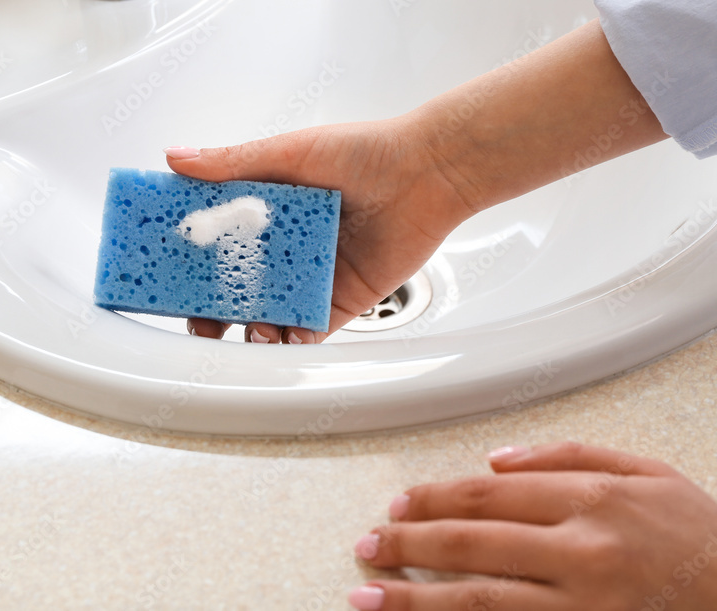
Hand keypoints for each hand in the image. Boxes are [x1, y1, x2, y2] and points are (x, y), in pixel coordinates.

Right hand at [165, 120, 473, 342]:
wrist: (427, 172)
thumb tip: (176, 158)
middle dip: (213, 310)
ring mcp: (312, 277)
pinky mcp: (342, 300)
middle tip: (198, 322)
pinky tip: (278, 341)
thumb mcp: (289, 151)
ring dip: (249, 329)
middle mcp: (285, 248)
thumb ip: (232, 163)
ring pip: (269, 313)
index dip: (191, 263)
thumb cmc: (362, 152)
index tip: (167, 277)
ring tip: (242, 333)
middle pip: (237, 287)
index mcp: (268, 212)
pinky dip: (292, 341)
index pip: (217, 243)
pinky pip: (310, 329)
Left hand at [348, 442, 716, 609]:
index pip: (485, 495)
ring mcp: (582, 607)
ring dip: (415, 601)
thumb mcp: (645, 473)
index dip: (432, 498)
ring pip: (480, 603)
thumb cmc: (697, 537)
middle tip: (366, 546)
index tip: (398, 505)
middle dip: (407, 545)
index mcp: (592, 500)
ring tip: (367, 598)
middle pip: (470, 545)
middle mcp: (582, 553)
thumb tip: (496, 458)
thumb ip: (567, 455)